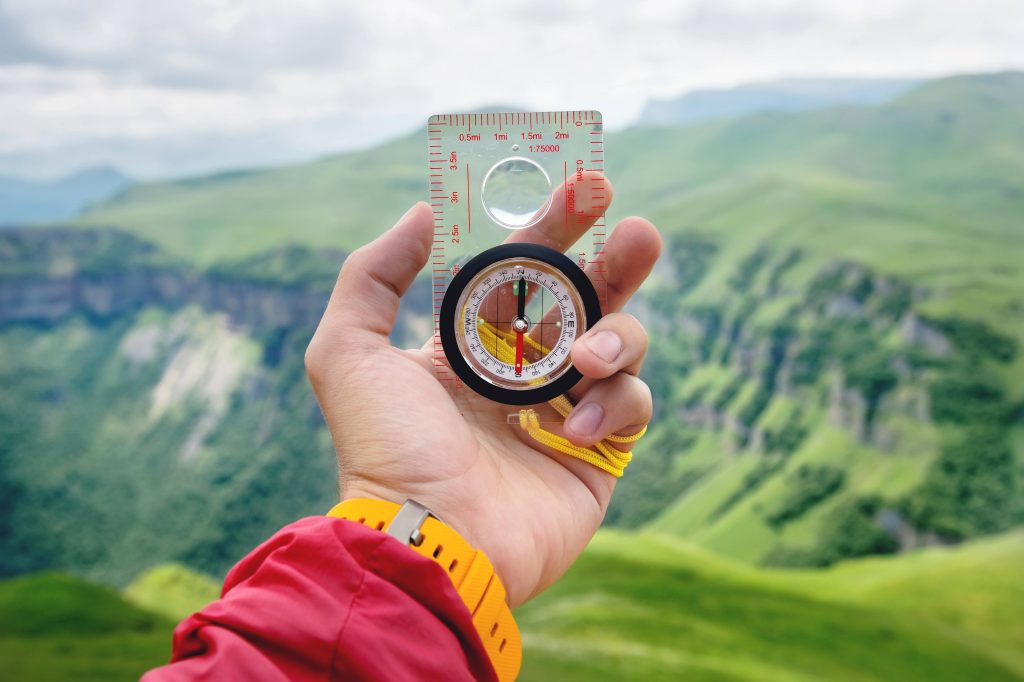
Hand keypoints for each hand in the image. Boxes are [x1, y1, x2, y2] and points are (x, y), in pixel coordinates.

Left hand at [305, 174, 660, 606]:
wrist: (429, 540)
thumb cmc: (386, 449)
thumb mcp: (348, 351)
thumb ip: (374, 273)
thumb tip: (423, 211)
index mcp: (473, 343)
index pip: (525, 270)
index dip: (556, 226)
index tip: (586, 185)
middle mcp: (524, 371)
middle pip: (589, 297)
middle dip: (620, 259)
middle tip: (639, 231)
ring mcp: (566, 411)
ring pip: (623, 345)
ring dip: (616, 338)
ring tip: (583, 361)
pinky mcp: (599, 455)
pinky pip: (634, 406)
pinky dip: (613, 405)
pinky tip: (566, 432)